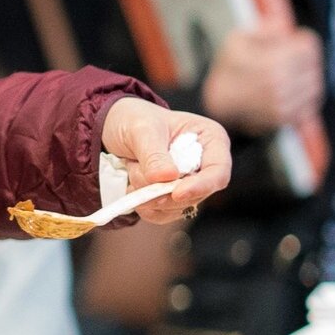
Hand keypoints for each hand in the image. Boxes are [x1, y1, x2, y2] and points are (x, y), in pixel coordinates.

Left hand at [98, 97, 232, 221]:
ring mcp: (189, 185)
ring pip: (177, 208)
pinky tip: (131, 186)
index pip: (218, 172)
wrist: (115, 128)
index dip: (201, 186)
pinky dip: (144, 206)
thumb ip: (154, 154)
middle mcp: (205, 165)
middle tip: (135, 171)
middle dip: (163, 190)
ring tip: (132, 168)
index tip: (176, 193)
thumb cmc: (135, 119)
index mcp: (211, 140)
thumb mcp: (142, 130)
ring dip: (149, 196)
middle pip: (197, 195)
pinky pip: (162, 215)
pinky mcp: (172, 200)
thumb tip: (167, 177)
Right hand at [200, 29, 324, 135]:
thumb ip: (266, 29)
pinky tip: (293, 91)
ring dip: (307, 78)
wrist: (217, 100)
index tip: (291, 43)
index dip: (301, 41)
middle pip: (313, 66)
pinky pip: (310, 106)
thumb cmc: (229, 66)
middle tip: (290, 59)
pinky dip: (306, 98)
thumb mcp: (239, 38)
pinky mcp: (284, 118)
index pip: (309, 47)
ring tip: (291, 75)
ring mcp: (283, 104)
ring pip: (315, 86)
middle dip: (304, 60)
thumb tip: (286, 27)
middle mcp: (280, 85)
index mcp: (272, 63)